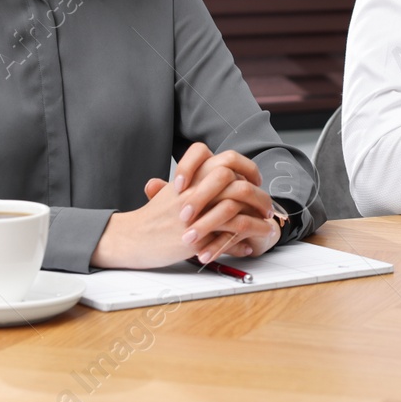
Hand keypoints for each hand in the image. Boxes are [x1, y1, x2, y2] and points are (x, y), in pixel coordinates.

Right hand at [89, 144, 278, 268]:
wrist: (132, 238)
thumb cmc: (153, 219)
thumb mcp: (173, 194)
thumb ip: (197, 187)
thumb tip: (224, 192)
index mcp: (191, 174)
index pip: (227, 158)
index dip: (247, 168)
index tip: (254, 182)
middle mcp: (195, 186)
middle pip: (238, 179)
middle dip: (258, 194)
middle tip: (266, 207)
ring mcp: (196, 208)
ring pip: (239, 203)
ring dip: (259, 215)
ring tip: (267, 224)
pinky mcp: (197, 231)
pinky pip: (232, 228)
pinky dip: (248, 235)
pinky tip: (252, 242)